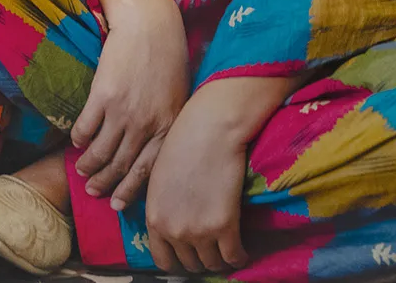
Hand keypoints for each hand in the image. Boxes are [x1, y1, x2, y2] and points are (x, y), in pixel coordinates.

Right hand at [70, 0, 186, 208]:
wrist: (149, 25)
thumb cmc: (166, 59)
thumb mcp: (176, 97)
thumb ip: (165, 125)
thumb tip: (149, 150)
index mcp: (168, 128)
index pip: (147, 171)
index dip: (130, 191)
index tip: (118, 204)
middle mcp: (147, 126)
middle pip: (122, 165)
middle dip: (106, 183)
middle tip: (93, 192)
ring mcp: (124, 112)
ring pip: (101, 151)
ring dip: (89, 165)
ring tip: (81, 171)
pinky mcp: (103, 96)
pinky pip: (86, 127)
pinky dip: (79, 139)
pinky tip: (76, 143)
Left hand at [144, 99, 249, 273]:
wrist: (208, 131)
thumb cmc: (181, 147)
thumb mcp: (156, 179)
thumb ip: (158, 207)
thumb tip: (165, 226)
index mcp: (153, 218)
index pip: (162, 259)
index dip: (177, 261)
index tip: (187, 256)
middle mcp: (173, 230)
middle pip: (190, 264)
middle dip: (199, 259)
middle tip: (210, 249)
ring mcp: (199, 231)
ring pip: (213, 264)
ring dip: (219, 259)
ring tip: (225, 249)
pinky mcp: (225, 227)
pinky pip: (234, 258)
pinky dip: (239, 258)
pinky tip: (241, 251)